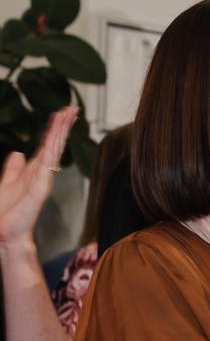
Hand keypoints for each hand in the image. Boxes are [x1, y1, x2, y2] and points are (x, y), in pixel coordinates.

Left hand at [0, 106, 75, 252]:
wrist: (5, 232)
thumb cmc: (5, 212)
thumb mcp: (6, 182)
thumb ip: (13, 168)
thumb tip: (16, 153)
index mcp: (33, 170)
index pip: (47, 144)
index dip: (55, 129)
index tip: (62, 114)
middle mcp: (42, 172)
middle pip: (55, 144)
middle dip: (63, 126)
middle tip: (72, 109)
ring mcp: (43, 179)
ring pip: (54, 150)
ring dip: (61, 132)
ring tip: (68, 115)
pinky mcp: (41, 187)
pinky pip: (47, 164)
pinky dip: (51, 150)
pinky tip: (55, 137)